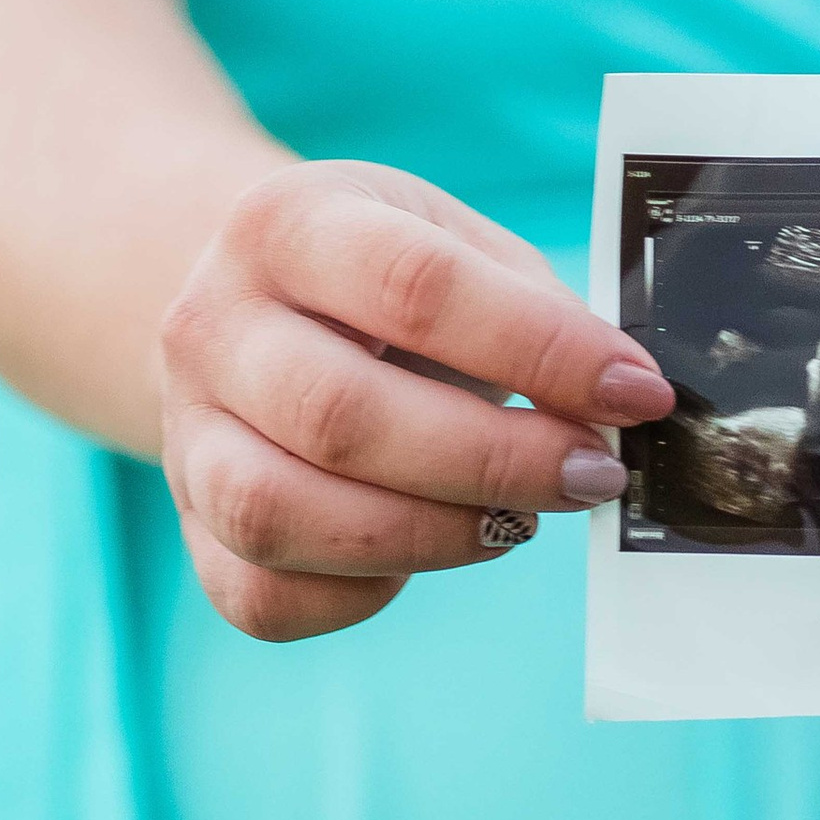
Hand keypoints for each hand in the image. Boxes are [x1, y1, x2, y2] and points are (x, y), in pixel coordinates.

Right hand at [159, 161, 669, 640]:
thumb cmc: (378, 275)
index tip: (634, 392)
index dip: (540, 350)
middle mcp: (211, 324)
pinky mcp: (188, 525)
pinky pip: (264, 596)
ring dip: (430, 535)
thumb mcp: (452, 242)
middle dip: (494, 460)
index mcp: (286, 223)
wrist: (244, 301)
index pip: (416, 288)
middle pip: (341, 415)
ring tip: (516, 519)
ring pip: (282, 515)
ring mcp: (184, 432)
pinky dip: (362, 594)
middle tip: (591, 474)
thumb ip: (533, 312)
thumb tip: (618, 401)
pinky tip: (423, 551)